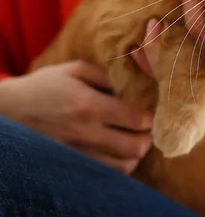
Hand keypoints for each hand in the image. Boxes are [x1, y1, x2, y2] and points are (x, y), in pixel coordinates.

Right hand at [0, 61, 153, 173]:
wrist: (9, 111)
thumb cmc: (45, 86)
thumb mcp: (75, 69)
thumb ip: (107, 75)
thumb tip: (135, 82)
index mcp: (90, 105)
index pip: (136, 119)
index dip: (151, 116)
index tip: (150, 111)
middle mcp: (86, 133)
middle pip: (136, 146)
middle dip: (148, 137)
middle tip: (145, 127)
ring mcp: (79, 153)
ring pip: (125, 165)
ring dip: (135, 153)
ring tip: (133, 139)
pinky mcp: (73, 164)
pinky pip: (107, 173)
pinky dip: (120, 165)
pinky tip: (118, 151)